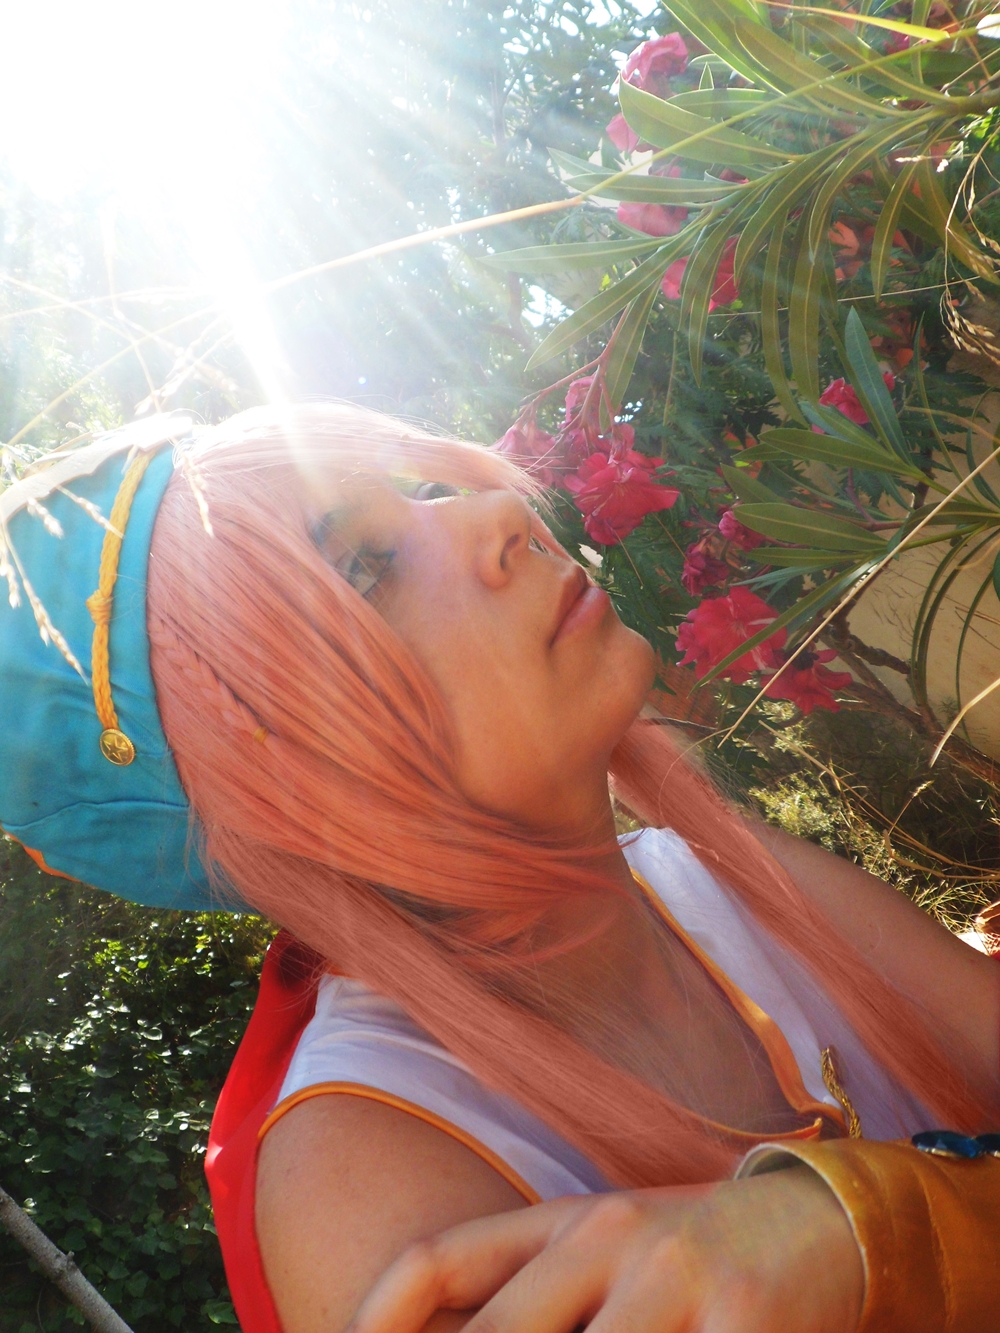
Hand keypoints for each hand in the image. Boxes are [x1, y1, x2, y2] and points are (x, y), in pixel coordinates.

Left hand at [347, 1167, 864, 1332]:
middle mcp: (610, 1237)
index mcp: (569, 1218)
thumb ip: (531, 1285)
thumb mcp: (607, 1249)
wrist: (824, 1221)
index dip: (380, 1314)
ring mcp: (674, 1279)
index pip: (444, 1260)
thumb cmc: (694, 1253)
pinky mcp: (741, 1323)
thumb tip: (436, 1328)